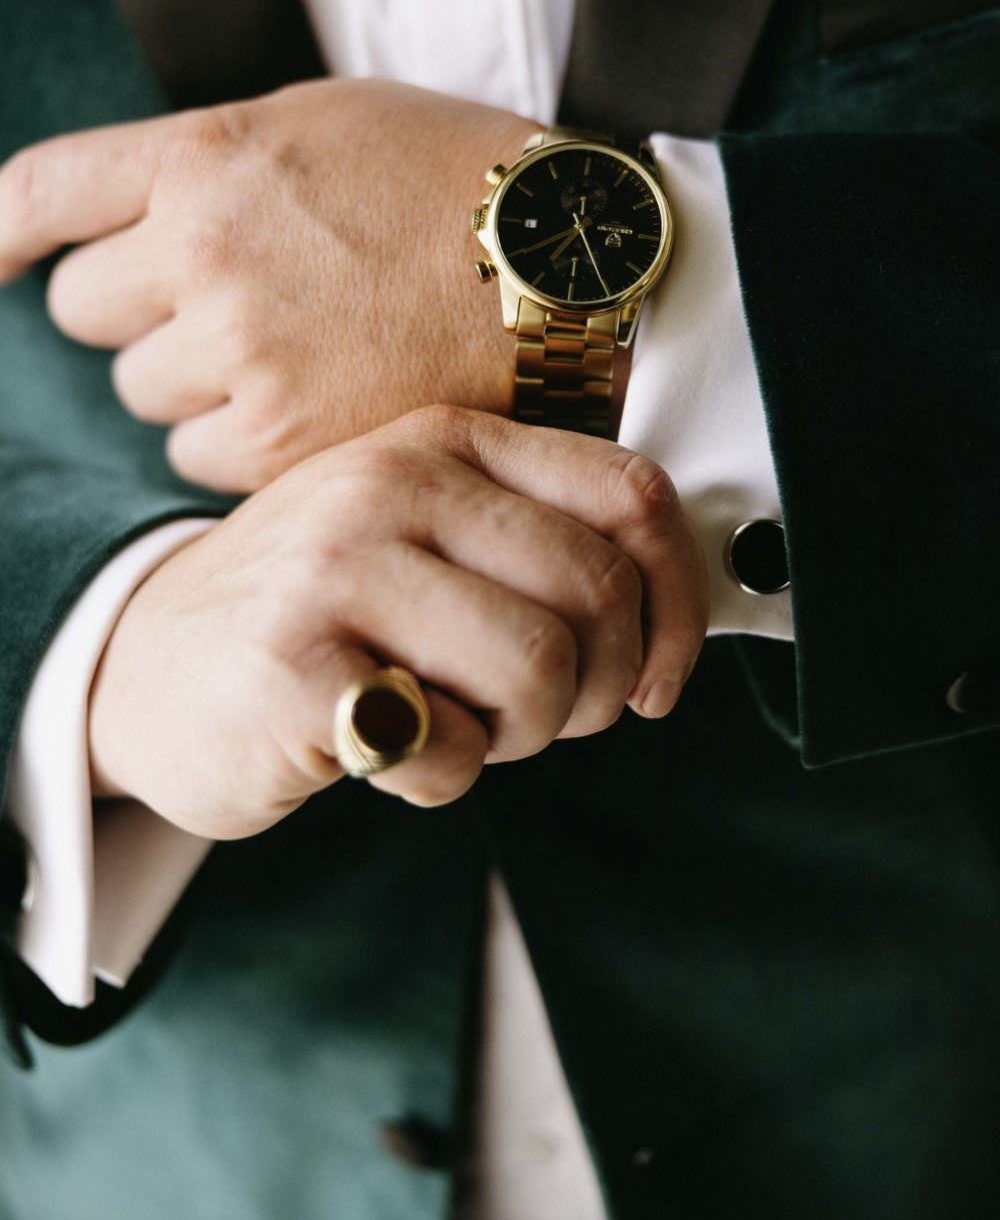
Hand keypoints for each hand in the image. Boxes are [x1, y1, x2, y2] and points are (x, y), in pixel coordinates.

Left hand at [0, 80, 538, 491]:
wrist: (570, 265)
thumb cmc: (457, 183)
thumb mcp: (323, 121)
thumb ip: (209, 161)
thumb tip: (124, 215)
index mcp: (206, 156)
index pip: (38, 194)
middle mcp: (205, 251)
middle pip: (82, 311)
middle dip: (137, 310)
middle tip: (219, 304)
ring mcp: (241, 350)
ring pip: (141, 392)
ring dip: (190, 381)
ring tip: (287, 355)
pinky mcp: (282, 438)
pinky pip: (198, 455)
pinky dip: (238, 440)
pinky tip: (309, 406)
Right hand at [88, 407, 706, 837]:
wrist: (146, 662)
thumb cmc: (316, 610)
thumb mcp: (426, 537)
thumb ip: (538, 546)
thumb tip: (670, 622)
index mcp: (445, 442)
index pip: (631, 494)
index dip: (679, 602)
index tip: (656, 675)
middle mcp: (393, 483)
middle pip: (596, 592)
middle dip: (594, 688)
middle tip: (537, 715)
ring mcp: (335, 568)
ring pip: (539, 671)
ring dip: (519, 735)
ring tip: (455, 723)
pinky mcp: (294, 668)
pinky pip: (447, 751)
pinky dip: (439, 776)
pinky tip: (382, 747)